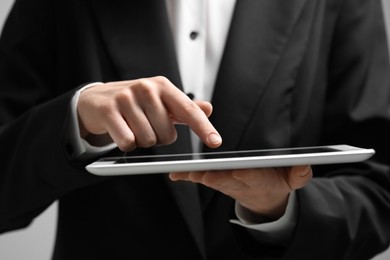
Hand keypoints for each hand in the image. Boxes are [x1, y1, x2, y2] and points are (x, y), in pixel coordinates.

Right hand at [77, 76, 221, 150]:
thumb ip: (184, 108)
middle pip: (167, 134)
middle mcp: (147, 88)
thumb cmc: (134, 102)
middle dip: (158, 137)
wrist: (96, 99)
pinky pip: (128, 142)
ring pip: (148, 140)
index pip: (189, 110)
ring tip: (132, 126)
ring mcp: (127, 98)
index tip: (215, 141)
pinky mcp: (109, 110)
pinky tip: (121, 131)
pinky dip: (127, 143)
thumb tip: (208, 108)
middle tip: (146, 125)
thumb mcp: (160, 101)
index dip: (203, 128)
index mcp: (163, 86)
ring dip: (142, 141)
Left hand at [169, 165, 312, 219]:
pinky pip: (201, 176)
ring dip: (195, 174)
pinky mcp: (216, 178)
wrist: (263, 199)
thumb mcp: (291, 181)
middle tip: (196, 173)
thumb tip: (304, 166)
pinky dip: (187, 175)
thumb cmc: (275, 184)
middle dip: (209, 175)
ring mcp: (225, 181)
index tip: (228, 172)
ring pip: (209, 177)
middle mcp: (237, 181)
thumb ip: (298, 174)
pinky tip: (174, 174)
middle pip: (222, 178)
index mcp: (255, 180)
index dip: (237, 174)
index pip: (246, 177)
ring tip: (180, 172)